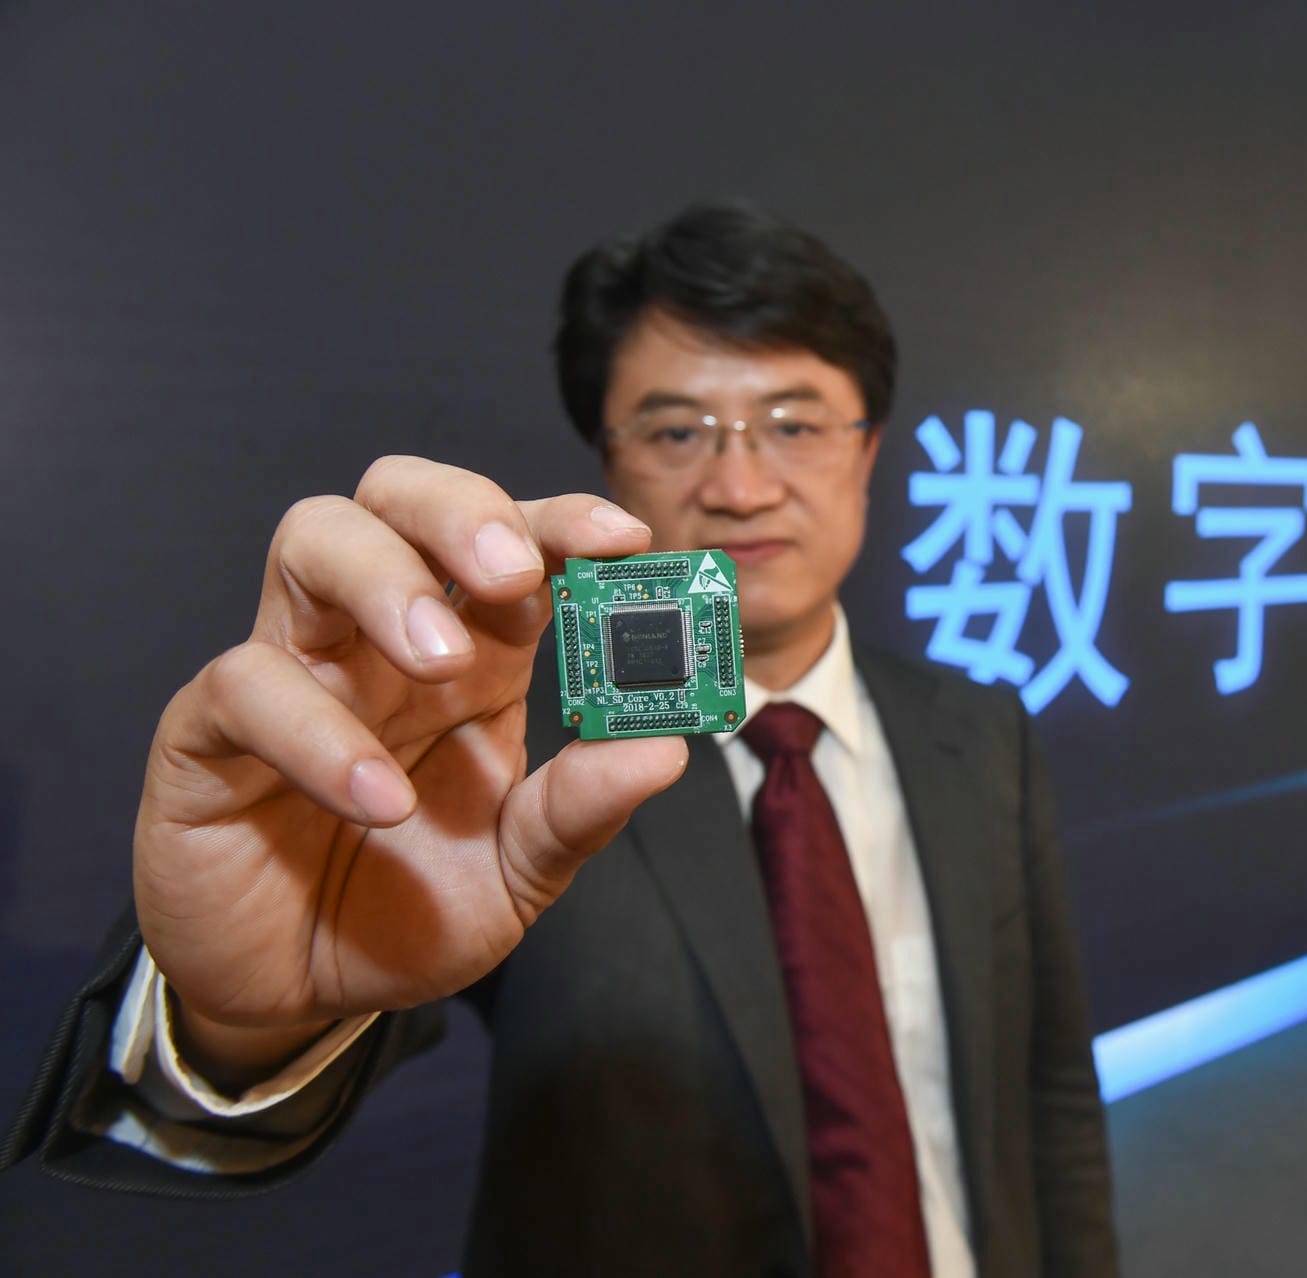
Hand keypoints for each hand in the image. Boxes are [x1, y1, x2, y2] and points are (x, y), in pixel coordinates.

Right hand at [135, 456, 687, 1035]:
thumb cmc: (410, 912)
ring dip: (384, 579)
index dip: (561, 522)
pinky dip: (319, 732)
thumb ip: (582, 810)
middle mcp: (380, 641)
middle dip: (459, 509)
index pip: (510, 544)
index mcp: (474, 655)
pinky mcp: (209, 733)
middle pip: (398, 497)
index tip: (621, 538)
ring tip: (441, 660)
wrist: (304, 998)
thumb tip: (665, 749)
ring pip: (312, 540)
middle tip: (511, 570)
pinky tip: (378, 800)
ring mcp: (293, 673)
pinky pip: (248, 686)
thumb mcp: (521, 872)